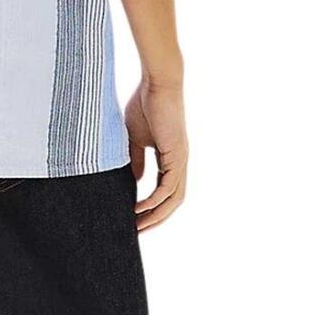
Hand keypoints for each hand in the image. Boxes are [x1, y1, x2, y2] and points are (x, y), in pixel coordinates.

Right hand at [125, 75, 187, 231]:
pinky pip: (169, 187)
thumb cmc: (145, 103)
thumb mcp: (135, 137)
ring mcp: (180, 160)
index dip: (151, 207)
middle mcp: (179, 162)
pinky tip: (140, 208)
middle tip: (136, 232)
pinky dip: (156, 200)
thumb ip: (135, 159)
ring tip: (137, 226)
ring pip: (173, 199)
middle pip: (172, 201)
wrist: (157, 83)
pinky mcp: (177, 155)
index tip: (133, 218)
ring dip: (156, 215)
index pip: (164, 190)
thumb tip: (135, 181)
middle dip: (155, 219)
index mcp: (170, 157)